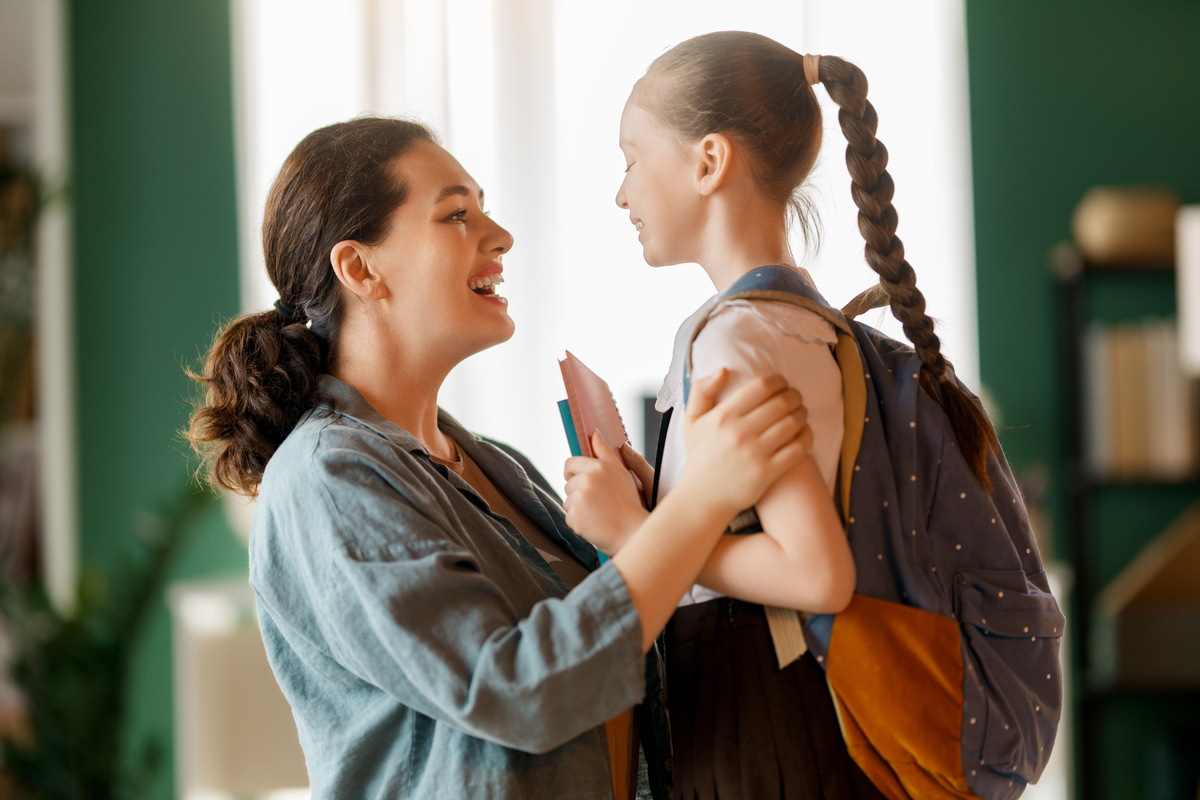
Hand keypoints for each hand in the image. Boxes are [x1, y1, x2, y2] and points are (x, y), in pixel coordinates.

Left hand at [563, 431, 649, 554]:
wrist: (632, 532)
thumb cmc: (628, 502)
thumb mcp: (620, 472)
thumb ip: (604, 451)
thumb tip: (594, 432)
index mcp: (598, 467)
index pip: (570, 463)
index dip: (575, 473)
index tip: (585, 482)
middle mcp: (586, 480)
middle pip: (568, 483)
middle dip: (578, 491)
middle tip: (599, 501)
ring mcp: (578, 499)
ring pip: (568, 500)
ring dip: (578, 507)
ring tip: (598, 513)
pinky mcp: (573, 516)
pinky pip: (569, 516)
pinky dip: (578, 521)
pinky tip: (594, 523)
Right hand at [677, 369, 812, 519]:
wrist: (703, 498)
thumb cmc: (700, 456)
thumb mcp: (692, 421)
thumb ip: (701, 390)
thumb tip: (723, 369)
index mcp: (723, 416)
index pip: (761, 387)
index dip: (778, 381)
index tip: (782, 383)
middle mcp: (740, 433)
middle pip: (781, 403)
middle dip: (795, 396)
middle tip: (796, 398)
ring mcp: (755, 454)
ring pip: (792, 424)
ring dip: (802, 414)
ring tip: (801, 413)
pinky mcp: (767, 473)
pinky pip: (798, 448)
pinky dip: (806, 437)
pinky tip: (804, 433)